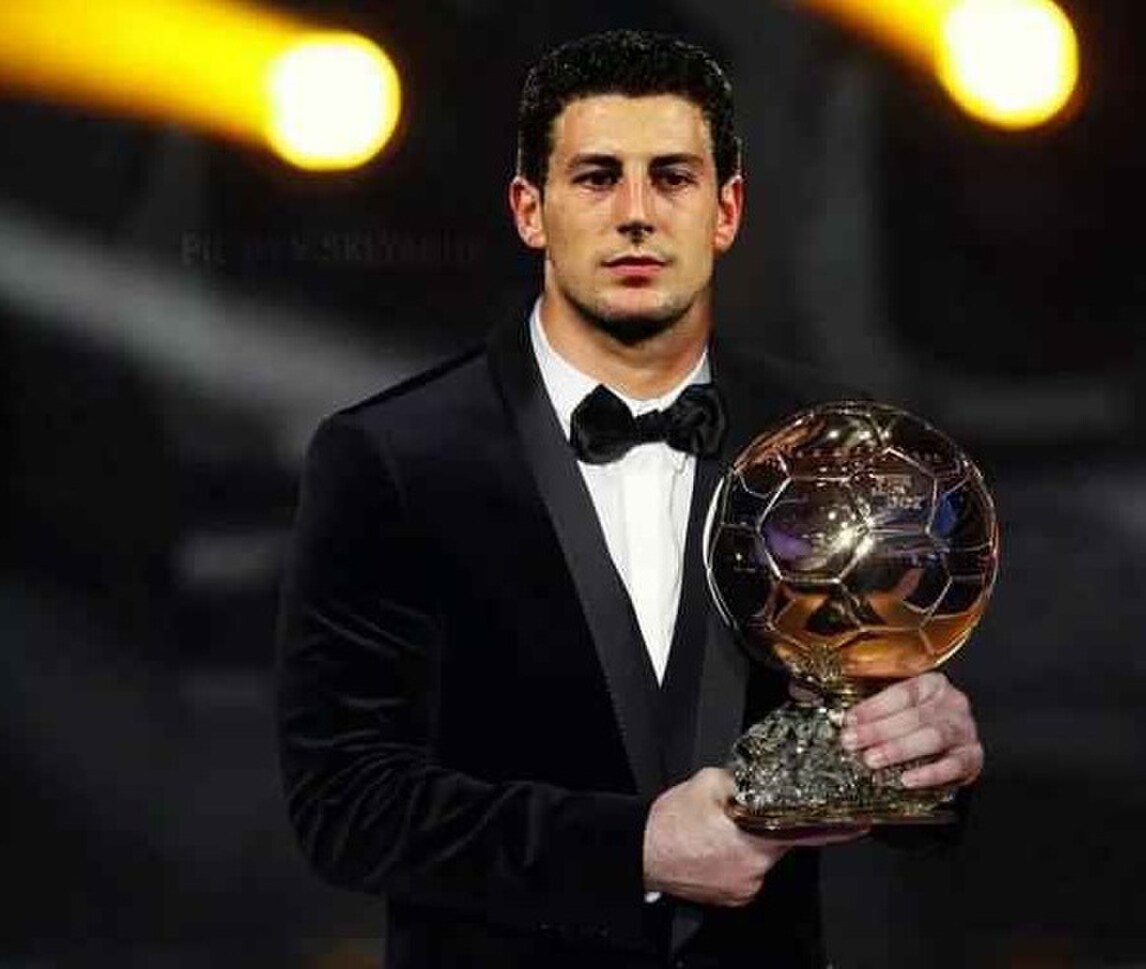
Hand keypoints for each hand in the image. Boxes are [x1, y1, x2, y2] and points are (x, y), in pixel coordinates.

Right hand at [642, 767, 866, 906]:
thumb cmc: (671, 822)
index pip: (808, 832)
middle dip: (768, 826)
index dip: (836, 827)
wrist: (641, 852)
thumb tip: (755, 778)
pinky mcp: (734, 897)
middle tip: (742, 816)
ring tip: (719, 832)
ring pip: (761, 858)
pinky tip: (715, 849)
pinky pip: (746, 874)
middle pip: (779, 842)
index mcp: (755, 837)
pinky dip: (737, 860)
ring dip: (750, 844)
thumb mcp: (707, 782)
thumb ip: (740, 779)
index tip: (861, 824)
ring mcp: (745, 887)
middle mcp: (756, 868)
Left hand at [840, 672, 982, 788]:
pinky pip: (952, 766)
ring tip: (873, 759)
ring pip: (933, 737)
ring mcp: (965, 731)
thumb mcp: (904, 710)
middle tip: (853, 742)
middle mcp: (952, 705)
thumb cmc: (924, 722)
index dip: (873, 707)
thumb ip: (880, 715)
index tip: (850, 720)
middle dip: (879, 730)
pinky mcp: (972, 758)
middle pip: (914, 716)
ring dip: (899, 749)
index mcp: (933, 686)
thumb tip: (848, 725)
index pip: (901, 694)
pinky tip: (907, 779)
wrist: (958, 743)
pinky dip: (928, 773)